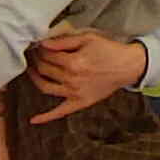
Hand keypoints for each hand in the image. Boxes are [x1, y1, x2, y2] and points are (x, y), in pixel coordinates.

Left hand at [30, 28, 148, 123]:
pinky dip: (46, 117)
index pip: (47, 55)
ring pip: (45, 87)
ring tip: (32, 70)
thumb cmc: (108, 50)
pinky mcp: (79, 103)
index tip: (38, 45)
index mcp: (73, 62)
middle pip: (44, 69)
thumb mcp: (87, 38)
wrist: (127, 66)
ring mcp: (74, 93)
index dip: (40, 48)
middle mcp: (71, 79)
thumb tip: (43, 43)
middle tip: (35, 54)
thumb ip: (63, 41)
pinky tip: (33, 120)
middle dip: (37, 59)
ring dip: (35, 78)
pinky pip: (59, 112)